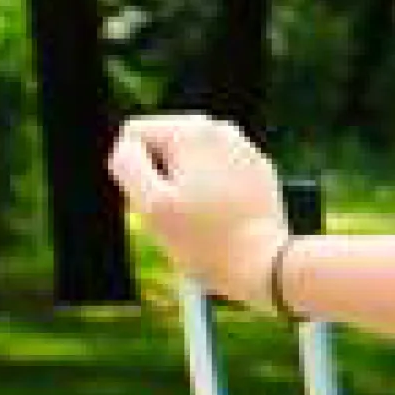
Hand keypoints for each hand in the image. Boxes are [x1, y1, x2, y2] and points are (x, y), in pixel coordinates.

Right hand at [106, 115, 290, 304]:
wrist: (268, 264)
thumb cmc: (206, 241)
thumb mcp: (151, 206)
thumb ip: (127, 165)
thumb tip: (126, 145)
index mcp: (192, 130)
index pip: (134, 134)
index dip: (133, 171)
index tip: (155, 200)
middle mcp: (222, 129)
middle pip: (163, 145)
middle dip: (160, 175)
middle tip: (178, 212)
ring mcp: (245, 149)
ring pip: (189, 160)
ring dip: (184, 183)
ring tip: (201, 216)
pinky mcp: (259, 170)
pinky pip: (217, 172)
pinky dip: (211, 190)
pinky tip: (223, 217)